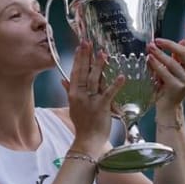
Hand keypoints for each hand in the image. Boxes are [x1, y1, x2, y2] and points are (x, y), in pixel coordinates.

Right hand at [63, 41, 125, 156]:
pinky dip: (115, 85)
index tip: (81, 47)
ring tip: (103, 54)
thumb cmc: (82, 124)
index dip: (78, 59)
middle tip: (88, 43)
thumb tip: (63, 80)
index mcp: (73, 94)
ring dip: (98, 66)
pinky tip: (121, 76)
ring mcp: (90, 101)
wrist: (87, 140)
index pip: (75, 73)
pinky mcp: (101, 107)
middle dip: (85, 57)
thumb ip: (69, 91)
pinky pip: (109, 94)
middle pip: (83, 73)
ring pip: (94, 80)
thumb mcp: (72, 106)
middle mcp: (80, 95)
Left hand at [148, 21, 184, 108]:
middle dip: (169, 44)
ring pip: (173, 63)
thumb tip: (182, 40)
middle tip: (156, 40)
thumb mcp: (174, 67)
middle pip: (184, 53)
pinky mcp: (178, 87)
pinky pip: (165, 73)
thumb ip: (177, 56)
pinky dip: (156, 65)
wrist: (168, 105)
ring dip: (159, 54)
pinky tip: (149, 59)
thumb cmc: (169, 83)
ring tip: (149, 48)